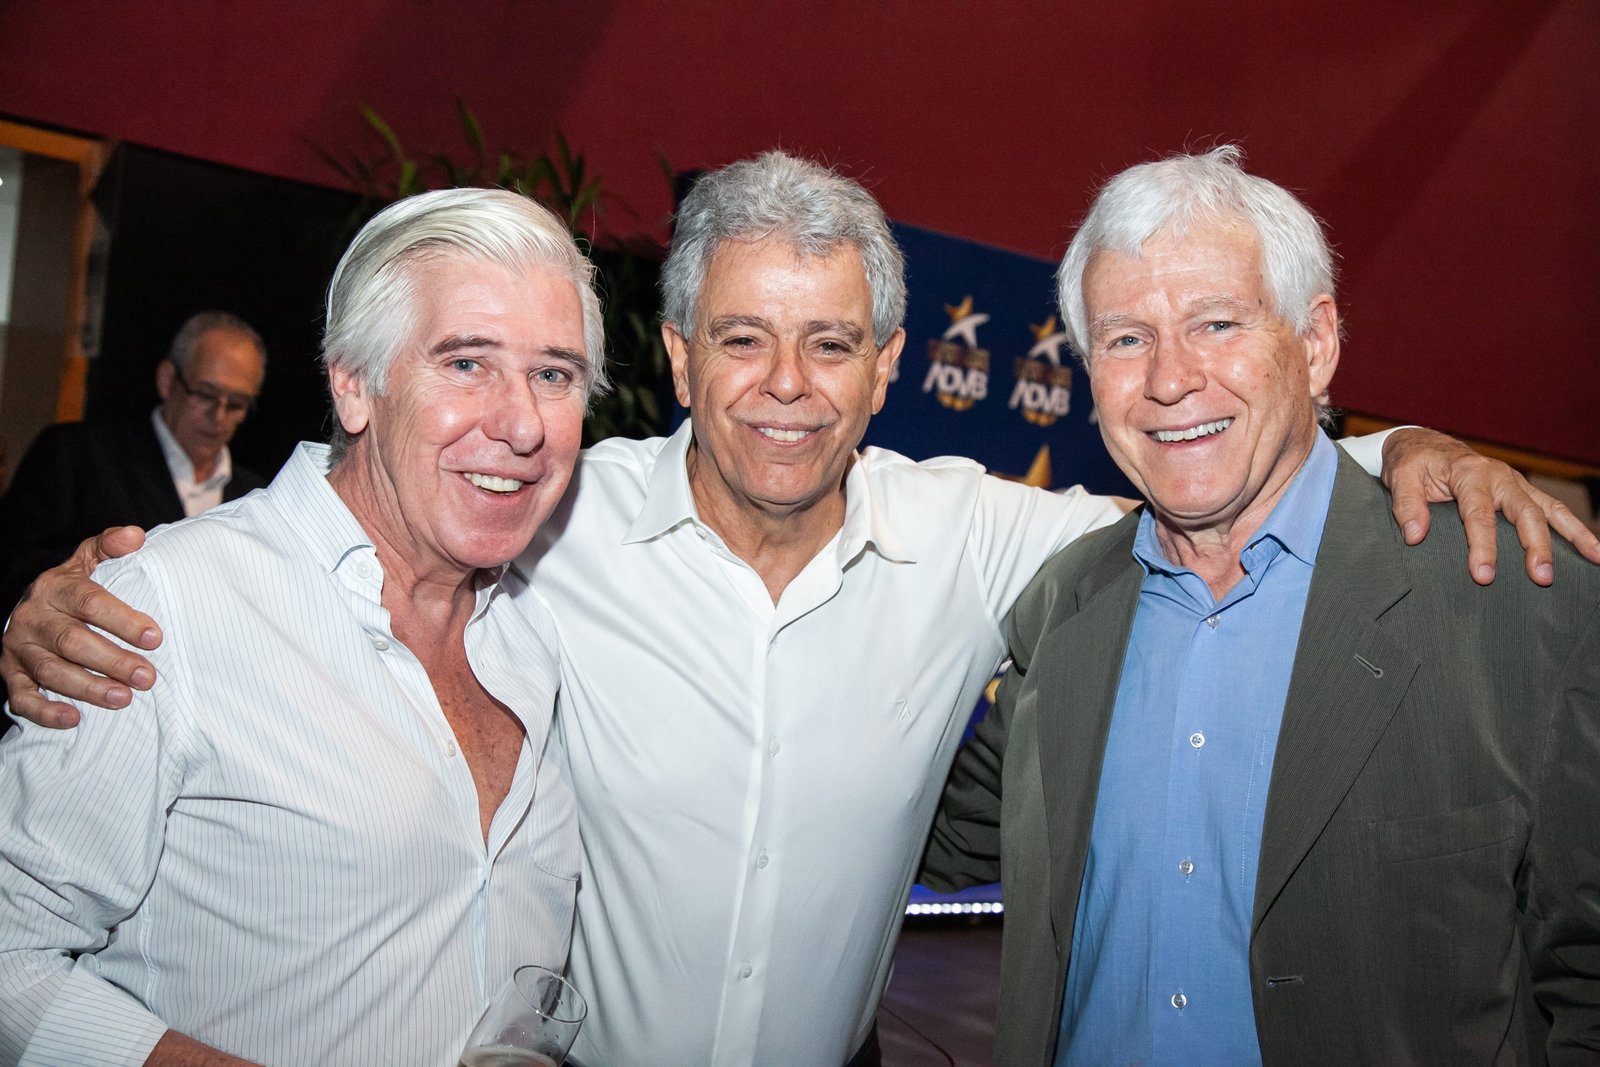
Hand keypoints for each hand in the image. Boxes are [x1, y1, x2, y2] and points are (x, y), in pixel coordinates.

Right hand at [1, 526, 160, 727]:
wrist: (29, 610)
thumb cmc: (70, 589)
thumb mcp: (86, 561)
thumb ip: (109, 546)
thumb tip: (136, 536)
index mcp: (54, 587)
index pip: (90, 603)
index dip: (123, 621)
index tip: (155, 637)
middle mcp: (33, 618)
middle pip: (73, 642)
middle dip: (112, 661)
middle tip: (148, 677)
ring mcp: (19, 649)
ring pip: (51, 672)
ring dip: (89, 688)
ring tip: (124, 699)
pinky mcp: (11, 675)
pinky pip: (22, 698)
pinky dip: (46, 711)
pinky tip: (74, 719)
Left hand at [1381, 428, 1599, 585]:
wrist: (1422, 445)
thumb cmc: (1412, 464)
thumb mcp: (1399, 478)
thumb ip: (1406, 506)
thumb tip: (1415, 536)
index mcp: (1469, 472)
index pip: (1479, 514)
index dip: (1482, 546)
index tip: (1483, 575)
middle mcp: (1499, 475)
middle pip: (1524, 513)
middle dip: (1534, 546)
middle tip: (1541, 578)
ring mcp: (1514, 483)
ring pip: (1550, 509)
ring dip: (1572, 536)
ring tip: (1594, 560)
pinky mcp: (1521, 491)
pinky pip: (1553, 509)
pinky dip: (1573, 528)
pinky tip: (1591, 550)